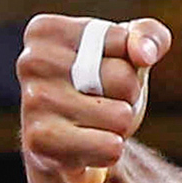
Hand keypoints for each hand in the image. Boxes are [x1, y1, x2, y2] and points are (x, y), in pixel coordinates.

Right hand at [19, 12, 167, 182]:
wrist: (67, 147)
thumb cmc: (100, 90)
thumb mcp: (129, 54)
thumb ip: (149, 36)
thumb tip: (144, 54)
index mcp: (47, 31)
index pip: (124, 41)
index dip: (129, 63)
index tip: (102, 70)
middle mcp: (32, 61)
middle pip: (123, 78)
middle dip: (127, 96)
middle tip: (100, 102)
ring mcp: (33, 101)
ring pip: (121, 116)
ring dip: (119, 127)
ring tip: (92, 124)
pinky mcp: (40, 142)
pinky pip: (110, 147)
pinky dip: (110, 151)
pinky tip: (86, 147)